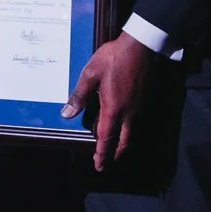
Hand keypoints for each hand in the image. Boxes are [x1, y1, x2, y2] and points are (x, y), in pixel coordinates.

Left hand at [62, 33, 152, 171]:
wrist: (140, 46)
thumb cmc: (114, 58)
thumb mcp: (90, 74)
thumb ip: (79, 96)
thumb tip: (66, 114)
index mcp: (113, 109)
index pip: (106, 138)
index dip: (102, 153)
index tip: (98, 165)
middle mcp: (128, 113)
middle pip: (122, 142)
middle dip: (114, 155)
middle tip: (105, 164)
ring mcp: (138, 108)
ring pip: (131, 134)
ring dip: (122, 145)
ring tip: (114, 150)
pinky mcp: (143, 101)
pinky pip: (136, 124)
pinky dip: (129, 133)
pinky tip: (123, 129)